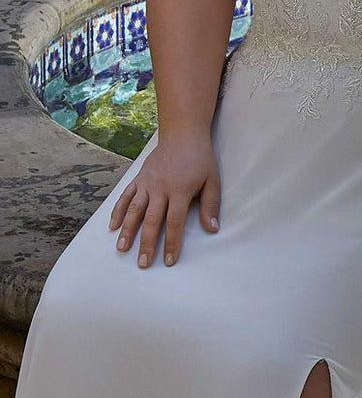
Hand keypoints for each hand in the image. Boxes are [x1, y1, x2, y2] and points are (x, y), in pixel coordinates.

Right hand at [108, 131, 220, 267]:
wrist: (183, 134)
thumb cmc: (200, 158)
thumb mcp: (212, 180)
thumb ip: (210, 205)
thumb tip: (212, 230)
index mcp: (180, 190)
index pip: (174, 222)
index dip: (171, 243)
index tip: (168, 261)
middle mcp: (160, 188)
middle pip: (151, 220)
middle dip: (146, 243)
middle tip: (142, 263)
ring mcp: (147, 182)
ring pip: (134, 210)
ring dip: (128, 230)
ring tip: (122, 249)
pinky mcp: (139, 177)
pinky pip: (125, 196)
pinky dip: (118, 211)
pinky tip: (113, 226)